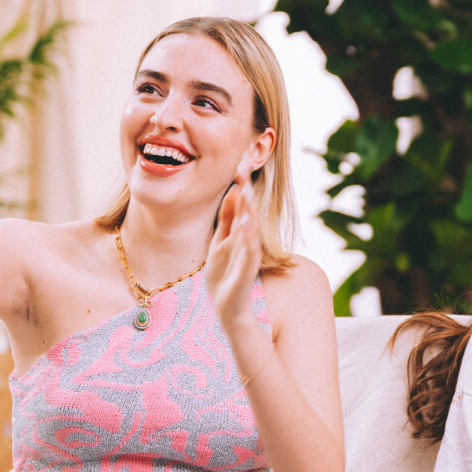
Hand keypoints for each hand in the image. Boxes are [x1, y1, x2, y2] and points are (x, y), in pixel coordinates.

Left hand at [205, 162, 261, 329]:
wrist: (228, 307)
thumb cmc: (225, 275)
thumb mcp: (221, 241)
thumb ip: (227, 218)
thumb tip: (233, 191)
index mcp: (239, 233)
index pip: (242, 204)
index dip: (241, 186)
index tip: (238, 164)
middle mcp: (246, 241)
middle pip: (248, 212)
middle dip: (245, 192)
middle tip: (243, 170)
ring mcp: (247, 255)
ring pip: (250, 229)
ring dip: (249, 211)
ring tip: (247, 192)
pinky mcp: (246, 271)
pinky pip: (248, 251)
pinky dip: (247, 238)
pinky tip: (246, 224)